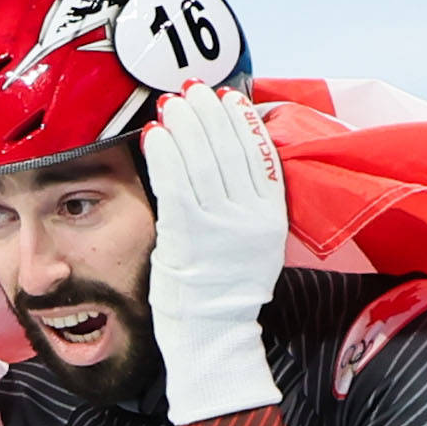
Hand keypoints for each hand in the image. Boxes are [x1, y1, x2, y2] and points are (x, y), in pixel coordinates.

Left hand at [142, 82, 287, 423]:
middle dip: (207, 113)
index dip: (240, 121)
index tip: (226, 97)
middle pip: (229, 150)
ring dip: (184, 125)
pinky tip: (156, 134)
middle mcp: (249, 217)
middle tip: (190, 90)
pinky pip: (175, 182)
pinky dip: (165, 153)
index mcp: (270, 216)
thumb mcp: (253, 243)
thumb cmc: (223, 290)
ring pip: (201, 160)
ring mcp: (219, 224)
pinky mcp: (190, 233)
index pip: (259, 154)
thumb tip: (226, 157)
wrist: (213, 335)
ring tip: (170, 104)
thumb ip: (244, 204)